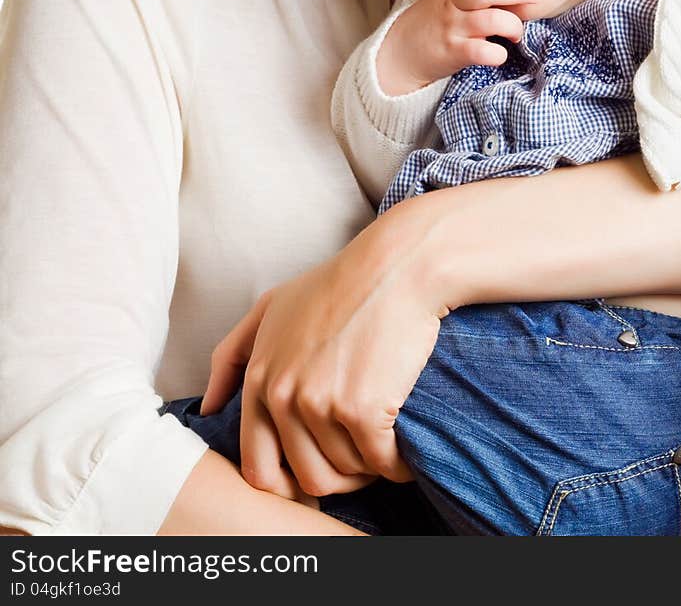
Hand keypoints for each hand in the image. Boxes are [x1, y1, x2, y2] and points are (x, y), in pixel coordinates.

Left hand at [201, 208, 448, 498]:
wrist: (395, 267)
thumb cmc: (338, 284)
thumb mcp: (271, 307)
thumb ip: (232, 356)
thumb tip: (207, 408)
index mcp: (259, 379)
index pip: (258, 467)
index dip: (291, 482)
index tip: (319, 469)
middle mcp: (282, 396)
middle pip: (308, 478)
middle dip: (338, 478)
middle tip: (360, 456)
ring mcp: (321, 404)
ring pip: (346, 473)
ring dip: (369, 467)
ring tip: (384, 441)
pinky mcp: (363, 409)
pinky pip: (382, 464)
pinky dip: (397, 464)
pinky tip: (405, 446)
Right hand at [378, 0, 540, 94]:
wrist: (401, 51)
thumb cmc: (436, 22)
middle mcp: (453, 4)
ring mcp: (452, 28)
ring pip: (489, 20)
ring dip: (512, 25)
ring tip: (515, 33)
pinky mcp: (452, 53)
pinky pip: (481, 51)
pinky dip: (497, 54)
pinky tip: (499, 54)